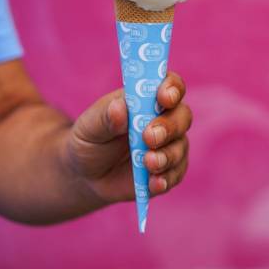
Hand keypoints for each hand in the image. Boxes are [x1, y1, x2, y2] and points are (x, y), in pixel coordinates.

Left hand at [64, 71, 191, 204]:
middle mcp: (165, 119)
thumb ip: (105, 117)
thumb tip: (120, 108)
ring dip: (167, 155)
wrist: (85, 175)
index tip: (164, 98)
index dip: (173, 88)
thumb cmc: (89, 140)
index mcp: (148, 98)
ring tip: (147, 163)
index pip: (171, 85)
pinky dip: (166, 179)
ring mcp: (169, 146)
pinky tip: (153, 183)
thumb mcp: (89, 126)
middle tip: (149, 137)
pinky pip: (176, 174)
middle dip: (169, 126)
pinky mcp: (168, 171)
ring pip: (181, 147)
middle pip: (183, 116)